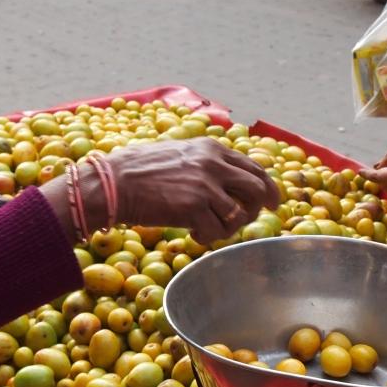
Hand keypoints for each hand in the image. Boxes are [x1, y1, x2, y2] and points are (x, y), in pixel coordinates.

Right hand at [104, 138, 279, 244]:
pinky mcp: (194, 208)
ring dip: (228, 228)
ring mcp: (205, 186)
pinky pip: (217, 231)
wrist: (114, 183)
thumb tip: (228, 181)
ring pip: (239, 215)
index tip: (272, 202)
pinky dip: (209, 237)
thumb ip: (205, 162)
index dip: (268, 187)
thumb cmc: (139, 171)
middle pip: (258, 189)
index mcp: (212, 149)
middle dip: (259, 208)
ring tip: (208, 228)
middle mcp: (214, 164)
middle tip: (249, 220)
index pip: (254, 168)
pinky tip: (193, 234)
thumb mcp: (180, 154)